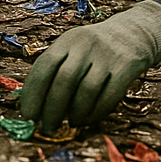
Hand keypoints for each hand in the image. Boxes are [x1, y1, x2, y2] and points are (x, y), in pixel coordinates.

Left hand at [20, 0, 160, 132]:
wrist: (133, 33)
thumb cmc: (94, 50)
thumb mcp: (73, 50)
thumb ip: (57, 72)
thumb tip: (37, 108)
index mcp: (66, 41)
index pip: (44, 65)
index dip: (33, 93)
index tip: (27, 116)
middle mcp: (84, 45)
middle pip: (64, 80)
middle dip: (52, 109)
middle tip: (47, 128)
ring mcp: (106, 55)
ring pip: (87, 89)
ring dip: (75, 113)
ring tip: (71, 124)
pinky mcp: (126, 67)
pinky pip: (110, 95)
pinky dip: (97, 112)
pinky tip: (89, 120)